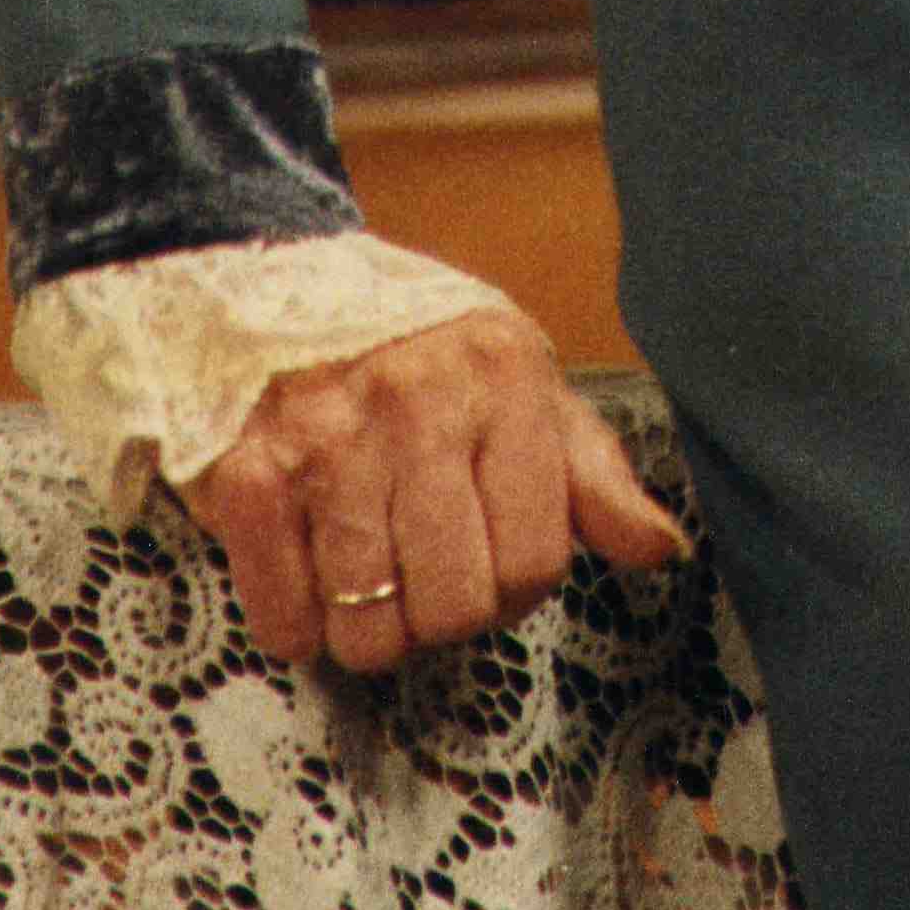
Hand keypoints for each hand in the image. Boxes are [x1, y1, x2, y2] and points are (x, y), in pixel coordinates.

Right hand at [181, 301, 688, 670]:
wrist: (283, 281)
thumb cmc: (423, 352)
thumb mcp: (522, 386)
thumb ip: (591, 473)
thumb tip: (662, 547)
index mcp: (501, 377)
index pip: (535, 563)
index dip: (514, 588)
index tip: (489, 562)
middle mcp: (417, 403)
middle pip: (453, 608)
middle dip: (442, 615)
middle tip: (423, 572)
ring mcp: (328, 438)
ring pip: (369, 628)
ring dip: (369, 625)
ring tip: (367, 569)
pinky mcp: (248, 474)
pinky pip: (285, 619)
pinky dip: (297, 626)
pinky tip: (310, 576)